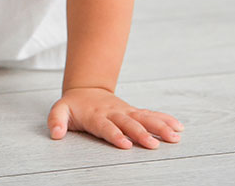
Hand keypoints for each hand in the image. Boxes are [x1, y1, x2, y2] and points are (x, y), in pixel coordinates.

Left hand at [47, 87, 182, 149]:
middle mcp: (114, 113)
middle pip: (129, 124)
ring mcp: (126, 112)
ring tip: (174, 137)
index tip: (125, 144)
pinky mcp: (134, 112)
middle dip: (141, 134)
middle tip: (153, 144)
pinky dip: (165, 120)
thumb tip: (55, 134)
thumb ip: (56, 121)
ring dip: (159, 127)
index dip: (115, 135)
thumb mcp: (59, 110)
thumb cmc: (74, 105)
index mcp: (96, 116)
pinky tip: (178, 128)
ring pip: (145, 118)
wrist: (86, 90)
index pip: (106, 127)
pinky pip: (151, 115)